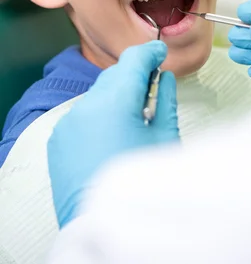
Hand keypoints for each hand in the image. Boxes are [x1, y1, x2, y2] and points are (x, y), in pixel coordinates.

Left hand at [47, 41, 178, 227]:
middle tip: (155, 82)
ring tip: (135, 114)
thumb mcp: (164, 140)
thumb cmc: (143, 185)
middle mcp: (86, 106)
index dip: (150, 52)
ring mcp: (68, 122)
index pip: (133, 61)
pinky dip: (99, 114)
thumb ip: (165, 100)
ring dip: (116, 95)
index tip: (161, 51)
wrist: (104, 225)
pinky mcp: (58, 139)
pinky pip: (83, 114)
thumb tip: (163, 78)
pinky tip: (113, 133)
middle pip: (114, 75)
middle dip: (135, 74)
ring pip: (97, 95)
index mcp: (115, 102)